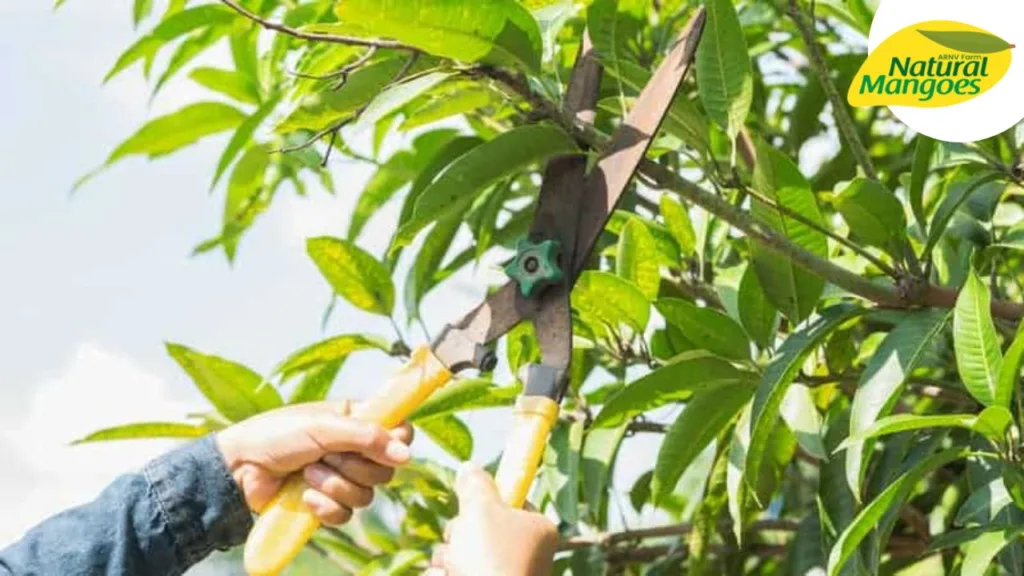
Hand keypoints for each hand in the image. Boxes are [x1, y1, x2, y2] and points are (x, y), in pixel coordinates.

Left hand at [215, 400, 412, 525]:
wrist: (238, 470)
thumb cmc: (276, 436)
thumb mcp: (323, 427)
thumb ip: (367, 438)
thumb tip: (407, 455)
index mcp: (355, 422)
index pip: (399, 432)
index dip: (396, 442)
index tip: (383, 446)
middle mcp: (353, 451)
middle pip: (385, 469)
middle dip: (354, 467)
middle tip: (326, 456)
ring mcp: (341, 479)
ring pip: (366, 495)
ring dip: (335, 485)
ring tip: (308, 474)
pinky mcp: (326, 505)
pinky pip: (345, 514)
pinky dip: (325, 507)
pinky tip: (305, 497)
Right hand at [428, 464, 558, 575]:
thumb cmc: (493, 562)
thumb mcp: (481, 509)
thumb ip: (474, 485)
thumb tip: (470, 468)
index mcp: (536, 528)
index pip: (508, 500)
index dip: (484, 501)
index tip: (472, 506)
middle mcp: (523, 554)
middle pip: (477, 527)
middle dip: (458, 535)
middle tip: (463, 544)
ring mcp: (502, 575)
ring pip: (459, 553)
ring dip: (447, 559)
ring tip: (453, 570)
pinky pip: (451, 574)